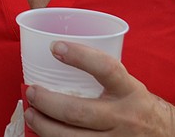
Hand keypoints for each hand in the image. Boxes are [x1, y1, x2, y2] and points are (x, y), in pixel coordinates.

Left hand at [23, 42, 174, 135]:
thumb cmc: (142, 107)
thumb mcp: (130, 86)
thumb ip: (104, 77)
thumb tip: (59, 57)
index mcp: (131, 91)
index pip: (106, 69)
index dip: (80, 56)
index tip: (56, 47)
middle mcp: (125, 118)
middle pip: (78, 112)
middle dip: (47, 102)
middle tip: (32, 92)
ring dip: (45, 126)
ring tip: (32, 115)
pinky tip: (45, 134)